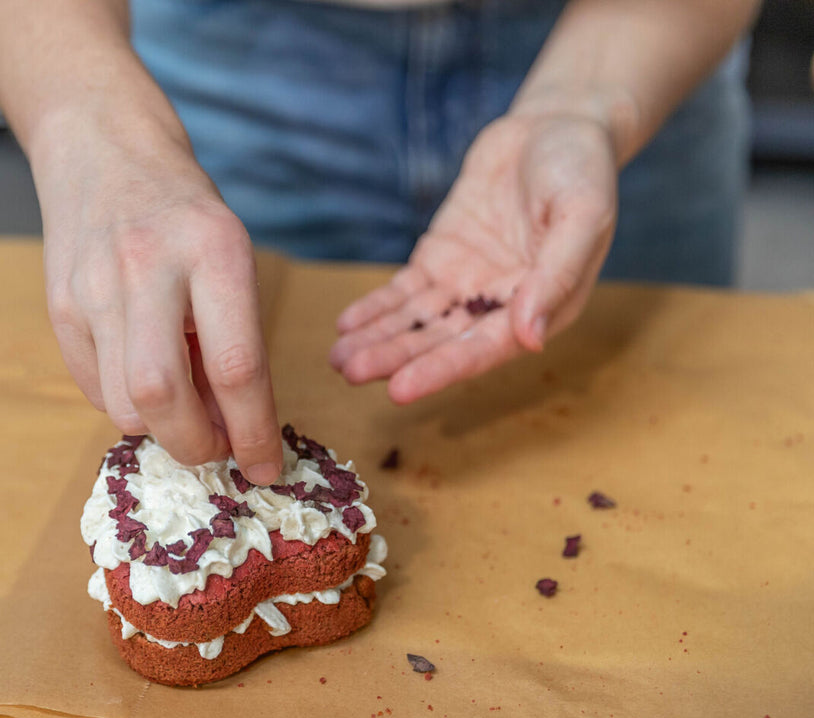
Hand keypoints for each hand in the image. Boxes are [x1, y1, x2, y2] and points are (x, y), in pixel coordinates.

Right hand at [34, 111, 283, 483]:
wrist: (103, 148)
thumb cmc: (182, 212)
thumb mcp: (228, 256)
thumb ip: (232, 337)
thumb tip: (234, 429)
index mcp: (213, 250)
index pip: (237, 366)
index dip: (254, 432)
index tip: (266, 467)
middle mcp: (149, 266)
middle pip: (164, 396)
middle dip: (196, 445)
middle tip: (216, 450)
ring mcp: (94, 285)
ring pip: (122, 403)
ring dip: (159, 428)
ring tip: (182, 408)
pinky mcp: (60, 303)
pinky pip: (93, 386)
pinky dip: (125, 402)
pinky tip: (143, 377)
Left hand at [329, 110, 617, 403]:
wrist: (556, 126)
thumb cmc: (582, 170)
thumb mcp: (583, 215)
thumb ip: (557, 275)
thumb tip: (531, 337)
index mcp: (541, 308)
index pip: (483, 350)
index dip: (440, 371)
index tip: (399, 389)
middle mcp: (500, 307)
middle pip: (440, 342)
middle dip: (395, 358)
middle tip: (352, 372)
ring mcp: (466, 285)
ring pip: (415, 322)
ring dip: (378, 340)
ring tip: (338, 359)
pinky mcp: (440, 259)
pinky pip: (403, 291)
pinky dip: (375, 308)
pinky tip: (346, 325)